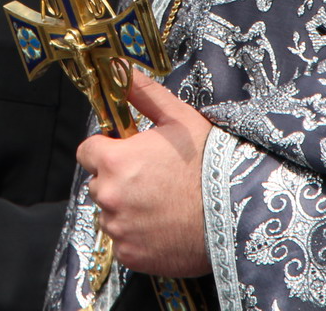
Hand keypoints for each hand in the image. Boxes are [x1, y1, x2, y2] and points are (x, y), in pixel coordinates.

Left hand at [77, 70, 212, 276]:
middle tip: (151, 179)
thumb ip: (143, 94)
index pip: (87, 151)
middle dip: (117, 179)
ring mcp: (119, 229)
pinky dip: (137, 236)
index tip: (127, 152)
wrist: (238, 212)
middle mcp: (109, 196)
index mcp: (114, 161)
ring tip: (161, 204)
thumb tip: (120, 69)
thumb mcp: (179, 118)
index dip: (106, 149)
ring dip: (126, 209)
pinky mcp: (130, 256)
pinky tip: (163, 226)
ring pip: (110, 214)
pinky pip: (123, 242)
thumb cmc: (209, 163)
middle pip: (98, 183)